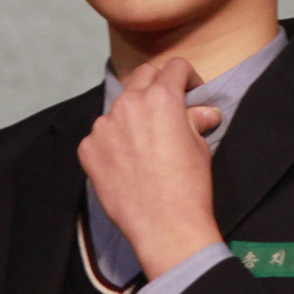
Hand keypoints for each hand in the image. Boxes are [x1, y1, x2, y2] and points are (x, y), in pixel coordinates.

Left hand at [78, 58, 224, 279]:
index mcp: (161, 97)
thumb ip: (195, 120)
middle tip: (168, 109)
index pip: (174, 67)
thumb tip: (205, 112)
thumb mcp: (199, 147)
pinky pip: (101, 135)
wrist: (165, 226)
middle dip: (158, 87)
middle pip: (143, 77)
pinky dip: (114, 142)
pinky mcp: (88, 148)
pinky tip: (126, 164)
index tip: (191, 93)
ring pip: (120, 107)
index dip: (187, 77)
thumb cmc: (189, 185)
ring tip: (145, 144)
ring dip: (133, 116)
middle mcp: (129, 104)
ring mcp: (103, 126)